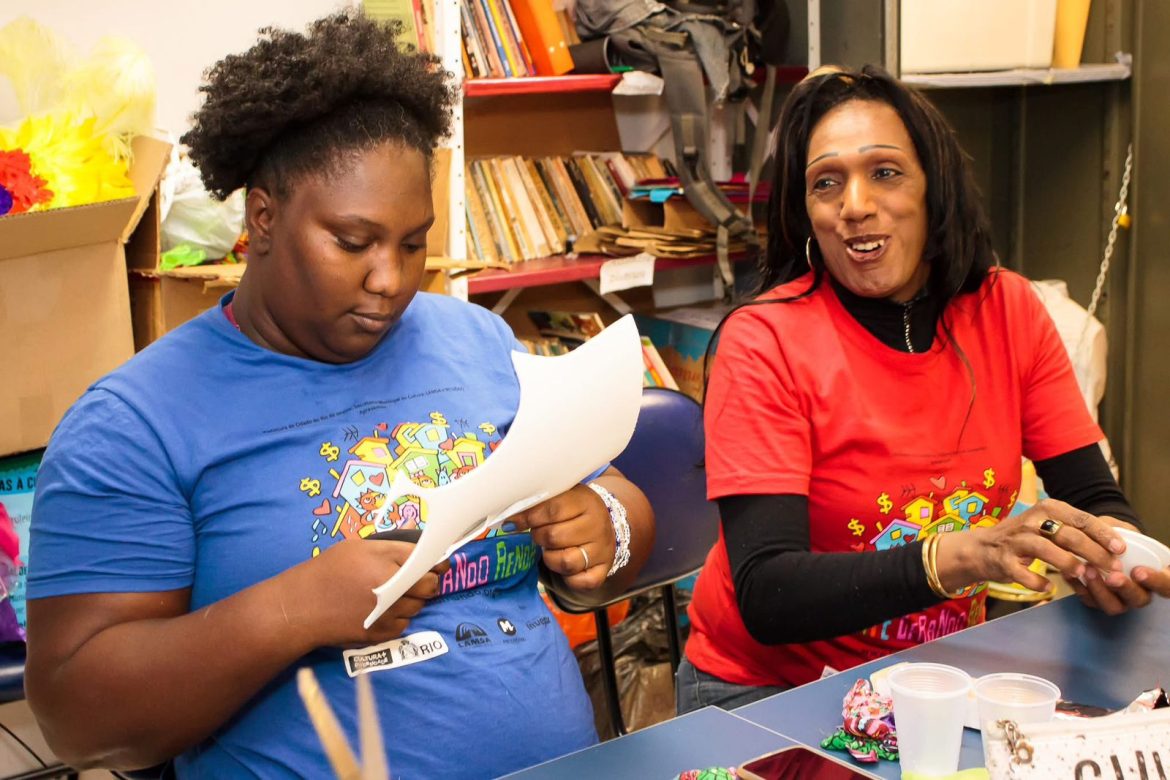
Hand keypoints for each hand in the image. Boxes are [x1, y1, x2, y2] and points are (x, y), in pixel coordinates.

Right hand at [285, 539, 448, 647]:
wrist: (300, 608)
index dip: (436, 561)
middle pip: (430, 585)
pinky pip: (404, 624)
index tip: (439, 563)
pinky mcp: (381, 633)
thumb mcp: (357, 547)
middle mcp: (390, 586)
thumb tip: (418, 540)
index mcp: (384, 559)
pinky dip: (398, 618)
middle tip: (415, 580)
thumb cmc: (327, 571)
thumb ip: (391, 546)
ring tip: (390, 595)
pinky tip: (380, 611)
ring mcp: (387, 612)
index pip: (426, 559)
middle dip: (427, 582)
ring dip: (412, 601)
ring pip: (419, 606)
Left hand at [509, 484, 613, 590]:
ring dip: (550, 558)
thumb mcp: (562, 496)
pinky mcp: (604, 569)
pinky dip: (568, 579)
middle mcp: (597, 526)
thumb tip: (509, 520)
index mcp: (586, 502)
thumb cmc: (574, 509)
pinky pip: (581, 582)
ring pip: (566, 562)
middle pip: (555, 537)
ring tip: (549, 550)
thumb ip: (539, 503)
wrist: (605, 522)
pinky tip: (563, 566)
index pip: (552, 510)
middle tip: (537, 534)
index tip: (511, 524)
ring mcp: (603, 550)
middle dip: (538, 537)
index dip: (527, 518)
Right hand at [939, 498, 1123, 593]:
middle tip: (1111, 569)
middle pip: (1068, 535)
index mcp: (1047, 508)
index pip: (1081, 519)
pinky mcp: (1002, 560)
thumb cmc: (1024, 538)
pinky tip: (1048, 587)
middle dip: (1093, 553)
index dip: (1102, 534)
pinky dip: (1037, 581)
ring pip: (1046, 549)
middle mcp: (1031, 521)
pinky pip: (1022, 572)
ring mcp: (1015, 540)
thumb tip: (1113, 544)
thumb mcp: (1048, 526)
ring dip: (1068, 563)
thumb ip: (1075, 530)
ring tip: (1084, 576)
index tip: (1120, 549)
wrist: (980, 549)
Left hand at [1062, 516, 1169, 614]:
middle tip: (1112, 577)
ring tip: (1088, 570)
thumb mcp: (1122, 529)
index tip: (1139, 571)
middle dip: (1125, 589)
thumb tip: (1117, 542)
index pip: (1166, 585)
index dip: (1155, 581)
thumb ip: (1123, 535)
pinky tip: (1069, 573)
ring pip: (1113, 606)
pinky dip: (1079, 588)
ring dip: (1100, 590)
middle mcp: (1141, 592)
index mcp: (1156, 576)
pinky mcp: (1097, 601)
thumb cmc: (1116, 536)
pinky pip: (1089, 601)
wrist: (1095, 540)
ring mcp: (1119, 599)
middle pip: (1139, 599)